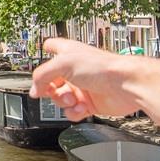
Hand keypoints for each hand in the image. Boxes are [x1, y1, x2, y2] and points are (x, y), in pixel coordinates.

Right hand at [30, 38, 149, 119]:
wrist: (125, 85)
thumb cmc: (103, 68)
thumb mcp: (63, 64)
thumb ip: (42, 76)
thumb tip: (34, 89)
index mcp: (68, 54)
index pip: (52, 48)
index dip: (43, 54)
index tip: (38, 64)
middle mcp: (75, 70)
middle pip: (51, 81)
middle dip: (50, 89)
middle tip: (54, 91)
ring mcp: (82, 87)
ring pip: (61, 99)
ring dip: (63, 102)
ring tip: (73, 100)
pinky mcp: (89, 103)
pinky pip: (73, 111)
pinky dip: (74, 112)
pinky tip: (81, 108)